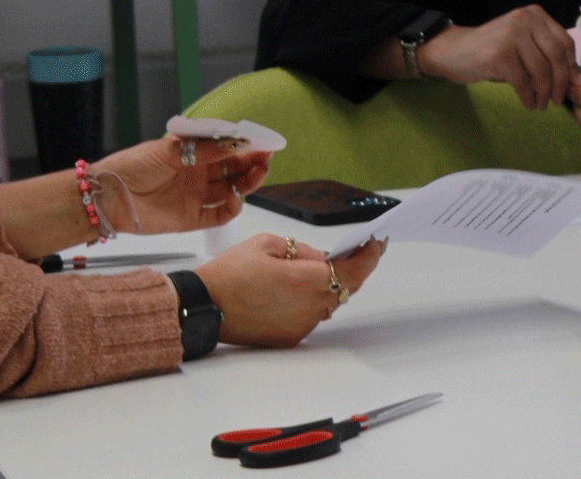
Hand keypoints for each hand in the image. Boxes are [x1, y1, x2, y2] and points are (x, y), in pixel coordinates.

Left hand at [94, 137, 270, 233]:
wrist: (108, 197)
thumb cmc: (131, 167)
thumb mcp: (169, 150)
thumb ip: (203, 149)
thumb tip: (234, 142)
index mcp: (192, 155)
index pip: (225, 150)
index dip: (245, 147)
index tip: (263, 142)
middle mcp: (197, 176)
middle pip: (233, 171)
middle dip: (251, 164)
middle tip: (265, 160)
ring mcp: (196, 198)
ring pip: (230, 191)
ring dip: (246, 184)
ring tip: (257, 175)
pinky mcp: (191, 219)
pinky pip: (218, 216)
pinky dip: (231, 209)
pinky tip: (235, 200)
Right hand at [195, 234, 384, 346]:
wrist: (204, 305)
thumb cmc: (229, 273)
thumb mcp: (267, 244)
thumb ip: (303, 250)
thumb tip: (323, 258)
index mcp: (305, 280)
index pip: (353, 270)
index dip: (370, 255)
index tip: (376, 243)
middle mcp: (309, 307)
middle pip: (347, 287)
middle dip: (355, 268)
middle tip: (361, 250)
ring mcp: (301, 325)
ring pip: (331, 301)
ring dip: (333, 284)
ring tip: (326, 266)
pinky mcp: (291, 336)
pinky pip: (313, 314)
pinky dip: (314, 299)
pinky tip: (301, 286)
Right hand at [418, 5, 580, 109]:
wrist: (452, 52)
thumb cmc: (490, 52)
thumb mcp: (522, 47)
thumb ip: (546, 56)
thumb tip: (580, 80)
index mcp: (534, 15)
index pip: (565, 42)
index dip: (572, 67)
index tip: (575, 86)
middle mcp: (525, 20)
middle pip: (556, 56)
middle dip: (561, 83)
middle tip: (558, 100)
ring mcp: (511, 36)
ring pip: (541, 71)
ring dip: (544, 93)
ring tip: (540, 104)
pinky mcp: (500, 55)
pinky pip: (523, 82)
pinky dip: (528, 97)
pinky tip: (528, 103)